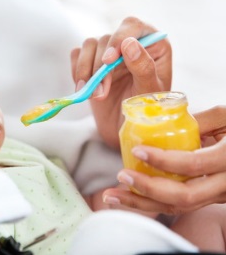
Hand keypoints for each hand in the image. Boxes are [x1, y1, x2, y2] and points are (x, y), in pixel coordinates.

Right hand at [70, 17, 171, 147]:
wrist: (125, 128)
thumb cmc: (145, 111)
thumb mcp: (150, 91)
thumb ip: (143, 67)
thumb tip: (129, 43)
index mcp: (152, 45)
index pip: (133, 25)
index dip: (119, 38)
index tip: (109, 61)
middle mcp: (130, 43)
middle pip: (107, 38)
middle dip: (100, 67)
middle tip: (101, 93)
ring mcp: (108, 52)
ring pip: (89, 45)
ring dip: (86, 70)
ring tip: (92, 95)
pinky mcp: (91, 62)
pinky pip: (76, 55)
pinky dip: (77, 71)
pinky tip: (83, 89)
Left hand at [102, 106, 225, 213]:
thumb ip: (199, 119)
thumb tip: (161, 120)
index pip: (193, 165)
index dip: (163, 160)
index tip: (138, 150)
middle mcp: (224, 184)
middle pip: (183, 196)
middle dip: (146, 190)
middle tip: (120, 177)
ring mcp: (216, 195)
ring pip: (177, 207)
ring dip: (141, 204)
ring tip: (112, 196)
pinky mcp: (207, 198)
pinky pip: (178, 206)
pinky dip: (151, 203)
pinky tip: (130, 196)